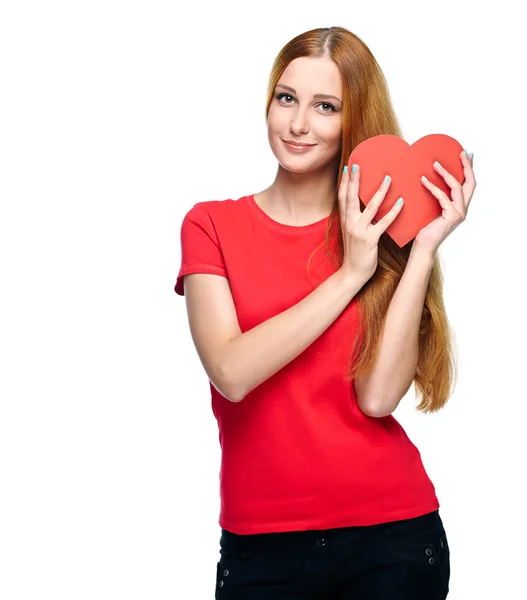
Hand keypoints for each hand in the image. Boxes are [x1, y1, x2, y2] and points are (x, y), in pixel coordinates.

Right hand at [338, 163, 403, 281]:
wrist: (352, 273)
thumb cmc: (355, 252)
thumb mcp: (352, 233)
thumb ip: (356, 219)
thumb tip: (364, 205)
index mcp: (345, 220)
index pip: (343, 197)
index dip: (345, 182)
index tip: (348, 167)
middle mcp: (349, 223)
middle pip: (351, 197)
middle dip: (354, 180)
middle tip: (358, 164)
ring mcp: (359, 231)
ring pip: (370, 207)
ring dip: (380, 191)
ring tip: (388, 178)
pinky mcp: (370, 240)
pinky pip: (383, 223)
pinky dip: (393, 212)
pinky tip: (401, 202)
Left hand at [413, 150, 476, 254]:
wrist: (422, 246)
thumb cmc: (424, 228)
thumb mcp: (432, 209)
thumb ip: (437, 198)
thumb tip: (428, 178)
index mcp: (460, 207)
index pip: (469, 185)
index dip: (469, 170)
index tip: (467, 155)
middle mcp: (462, 209)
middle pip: (470, 184)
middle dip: (467, 167)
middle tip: (462, 153)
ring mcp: (459, 214)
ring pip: (457, 188)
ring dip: (446, 174)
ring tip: (435, 164)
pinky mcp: (451, 217)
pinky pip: (443, 197)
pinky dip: (433, 187)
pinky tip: (423, 180)